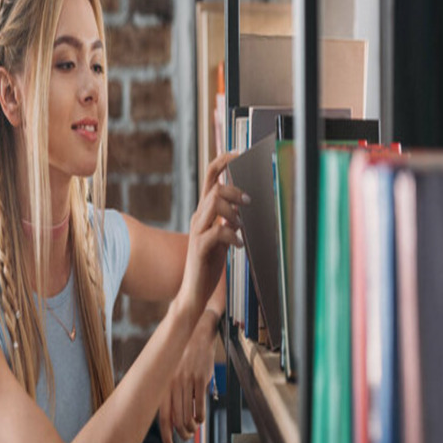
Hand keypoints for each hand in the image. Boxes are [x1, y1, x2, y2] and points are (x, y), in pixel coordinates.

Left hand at [158, 308, 218, 442]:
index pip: (162, 418)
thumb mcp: (174, 373)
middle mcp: (172, 384)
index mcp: (163, 384)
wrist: (199, 333)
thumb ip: (171, 393)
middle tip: (187, 436)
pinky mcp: (200, 378)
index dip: (166, 438)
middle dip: (182, 434)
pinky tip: (201, 417)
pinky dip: (201, 417)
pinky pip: (200, 406)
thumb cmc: (185, 355)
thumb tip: (172, 420)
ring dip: (192, 427)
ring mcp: (186, 381)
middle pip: (176, 421)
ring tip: (194, 428)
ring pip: (188, 416)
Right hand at [176, 151, 247, 327]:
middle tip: (249, 202)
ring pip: (214, 202)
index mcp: (204, 211)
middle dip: (234, 189)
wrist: (193, 291)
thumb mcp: (223, 236)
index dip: (223, 160)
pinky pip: (217, 231)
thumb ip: (230, 219)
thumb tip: (245, 204)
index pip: (210, 176)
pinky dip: (232, 235)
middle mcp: (198, 217)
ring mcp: (197, 231)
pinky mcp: (199, 247)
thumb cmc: (208, 264)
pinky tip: (238, 246)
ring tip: (241, 228)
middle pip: (214, 186)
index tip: (238, 151)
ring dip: (234, 212)